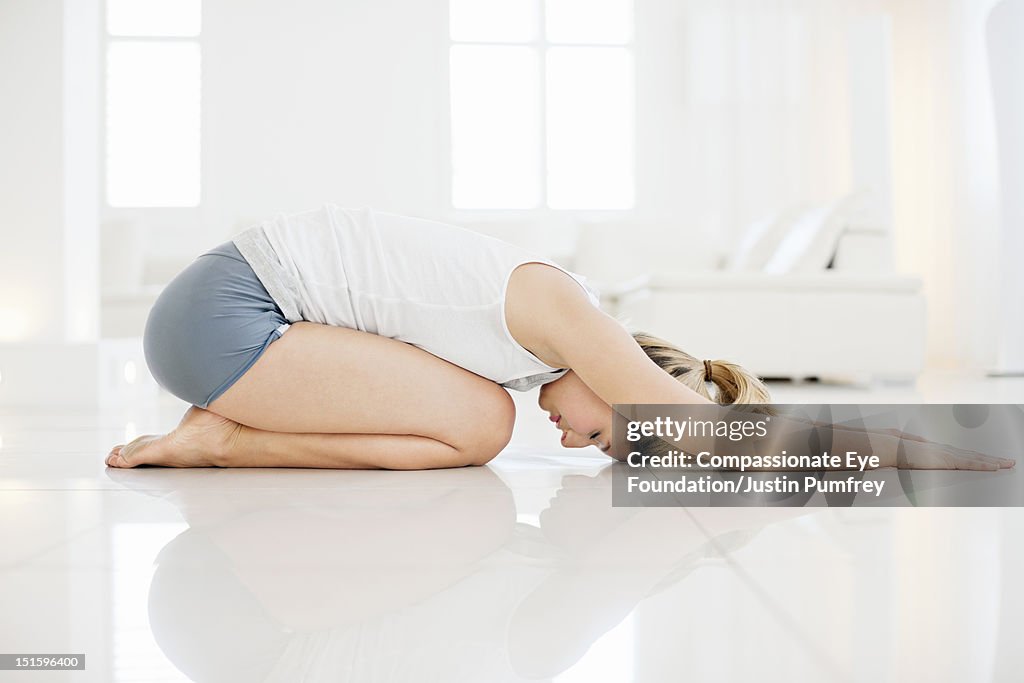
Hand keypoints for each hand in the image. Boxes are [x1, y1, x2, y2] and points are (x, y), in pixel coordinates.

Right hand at [893, 436, 1014, 470]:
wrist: (887, 448)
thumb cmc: (890, 453)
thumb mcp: (901, 458)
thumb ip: (908, 458)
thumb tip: (908, 459)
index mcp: (933, 451)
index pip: (959, 455)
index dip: (975, 457)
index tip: (986, 459)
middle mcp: (943, 450)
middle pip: (972, 455)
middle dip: (991, 458)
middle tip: (1008, 461)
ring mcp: (946, 454)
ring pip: (976, 458)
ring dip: (994, 461)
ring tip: (1009, 464)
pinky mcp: (946, 460)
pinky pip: (970, 463)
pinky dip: (985, 465)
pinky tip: (997, 467)